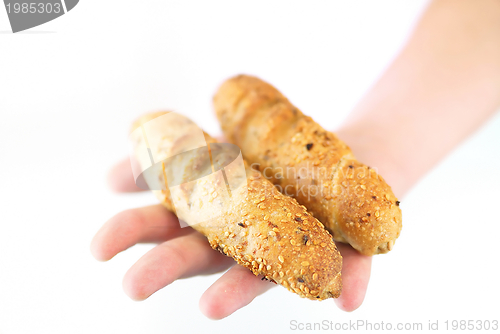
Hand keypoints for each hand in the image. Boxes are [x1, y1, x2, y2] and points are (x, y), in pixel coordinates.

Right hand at [90, 157, 371, 318]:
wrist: (347, 161)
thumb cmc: (278, 154)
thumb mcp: (228, 143)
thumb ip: (177, 155)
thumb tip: (117, 165)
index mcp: (216, 212)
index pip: (170, 222)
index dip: (138, 227)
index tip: (100, 244)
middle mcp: (246, 238)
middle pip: (202, 254)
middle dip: (168, 268)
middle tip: (129, 286)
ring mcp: (291, 248)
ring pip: (262, 272)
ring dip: (239, 292)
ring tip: (209, 310)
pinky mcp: (341, 253)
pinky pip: (352, 269)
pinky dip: (350, 282)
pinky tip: (347, 299)